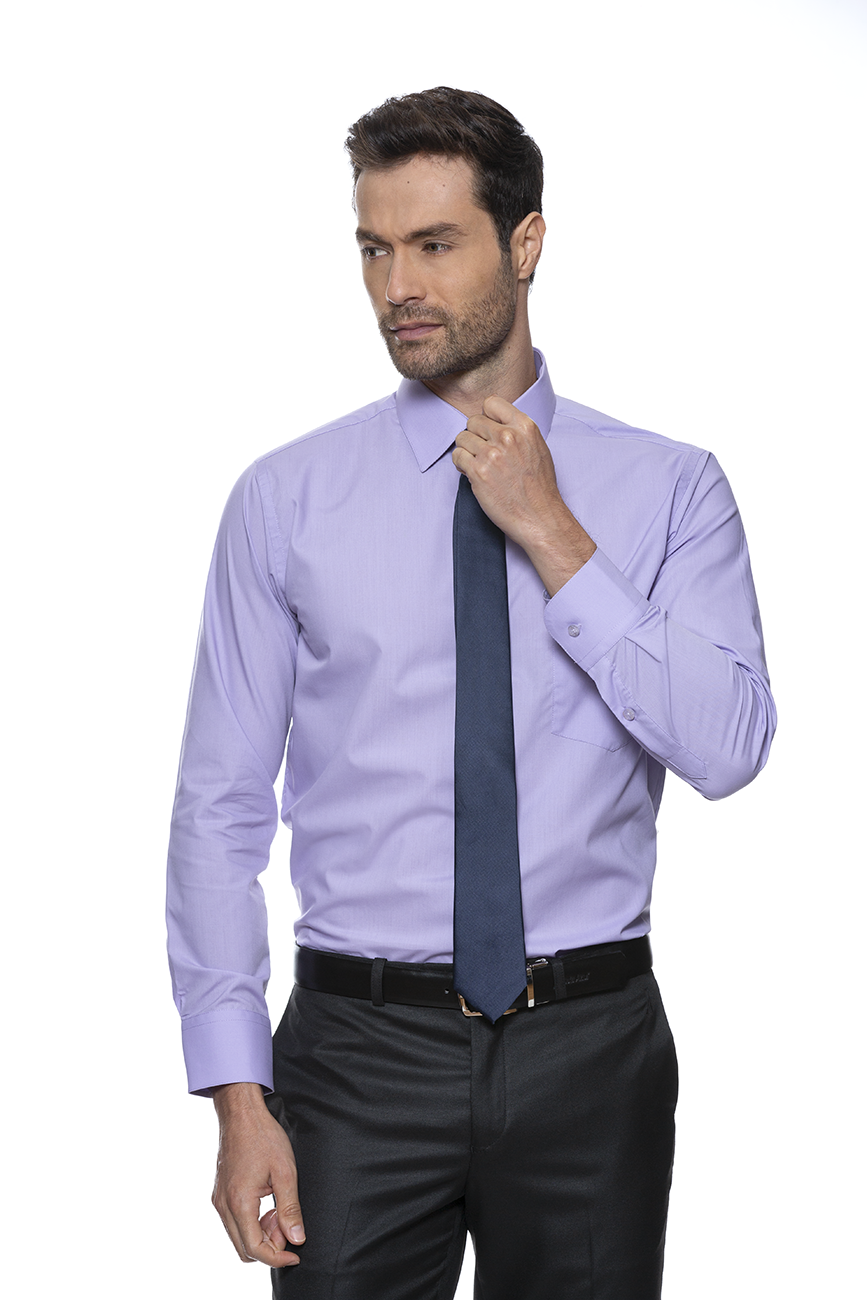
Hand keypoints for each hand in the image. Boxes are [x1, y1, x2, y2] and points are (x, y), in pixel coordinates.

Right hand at [212, 1082, 304, 1267]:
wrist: (241, 1113)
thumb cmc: (263, 1136)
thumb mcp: (285, 1171)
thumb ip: (290, 1208)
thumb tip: (296, 1238)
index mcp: (239, 1202)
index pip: (255, 1248)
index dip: (277, 1257)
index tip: (296, 1254)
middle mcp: (223, 1206)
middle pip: (244, 1248)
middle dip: (269, 1246)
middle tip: (288, 1226)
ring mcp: (218, 1200)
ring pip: (238, 1237)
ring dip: (260, 1234)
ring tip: (278, 1212)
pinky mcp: (219, 1193)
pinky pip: (233, 1222)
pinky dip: (251, 1223)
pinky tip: (266, 1205)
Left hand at [452, 396, 595, 595]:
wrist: (539, 516)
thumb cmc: (539, 487)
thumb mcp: (538, 448)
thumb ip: (517, 431)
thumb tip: (494, 423)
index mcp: (525, 427)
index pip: (491, 403)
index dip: (487, 417)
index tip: (489, 430)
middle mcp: (508, 437)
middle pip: (473, 421)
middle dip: (475, 436)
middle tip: (482, 452)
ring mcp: (492, 454)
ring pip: (462, 438)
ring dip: (466, 451)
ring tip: (479, 464)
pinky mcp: (478, 472)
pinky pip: (457, 457)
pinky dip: (461, 465)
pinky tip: (473, 474)